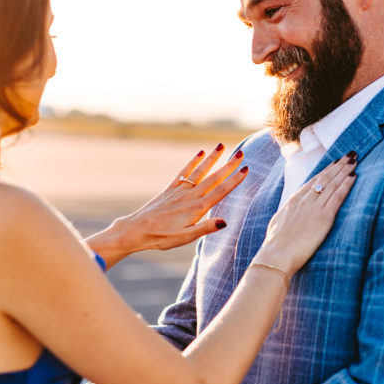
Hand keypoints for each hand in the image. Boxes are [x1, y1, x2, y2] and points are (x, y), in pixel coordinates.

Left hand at [87, 144, 247, 266]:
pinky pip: (184, 172)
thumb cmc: (162, 237)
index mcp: (197, 209)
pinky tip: (200, 153)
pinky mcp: (171, 189)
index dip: (234, 180)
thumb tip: (224, 222)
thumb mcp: (185, 238)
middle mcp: (190, 196)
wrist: (137, 230)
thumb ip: (205, 228)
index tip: (245, 169)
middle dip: (228, 166)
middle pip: (213, 178)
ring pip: (200, 171)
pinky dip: (193, 162)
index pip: (220, 192)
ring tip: (222, 146)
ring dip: (212, 158)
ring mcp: (180, 190)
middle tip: (241, 154)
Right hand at [257, 153, 357, 274]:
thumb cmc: (275, 245)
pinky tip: (354, 175)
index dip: (325, 171)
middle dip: (338, 165)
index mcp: (293, 201)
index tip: (334, 163)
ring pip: (332, 183)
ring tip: (354, 159)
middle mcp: (304, 200)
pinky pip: (338, 196)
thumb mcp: (279, 224)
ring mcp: (314, 207)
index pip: (313, 181)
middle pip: (324, 178)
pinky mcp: (324, 217)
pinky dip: (346, 184)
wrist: (276, 255)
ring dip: (344, 170)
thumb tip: (291, 215)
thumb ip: (288, 216)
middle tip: (349, 154)